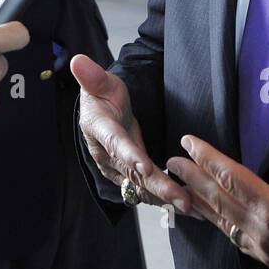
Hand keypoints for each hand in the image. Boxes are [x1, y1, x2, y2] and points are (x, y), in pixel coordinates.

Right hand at [71, 54, 190, 212]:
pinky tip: (186, 205)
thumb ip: (92, 76)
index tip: (146, 166)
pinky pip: (146, 188)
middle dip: (158, 186)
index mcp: (99, 129)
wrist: (102, 112)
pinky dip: (164, 197)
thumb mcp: (101, 82)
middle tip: (181, 198)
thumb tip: (78, 62)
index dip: (129, 155)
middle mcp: (107, 154)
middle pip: (133, 172)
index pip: (115, 143)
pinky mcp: (128, 175)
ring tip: (189, 206)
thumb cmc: (102, 95)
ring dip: (164, 196)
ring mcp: (118, 167)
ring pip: (142, 185)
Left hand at [167, 134, 268, 268]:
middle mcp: (263, 233)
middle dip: (193, 177)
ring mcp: (265, 250)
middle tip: (170, 160)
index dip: (208, 157)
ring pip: (221, 221)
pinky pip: (232, 237)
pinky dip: (215, 223)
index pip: (232, 178)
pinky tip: (209, 216)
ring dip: (198, 200)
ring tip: (177, 184)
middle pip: (219, 199)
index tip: (187, 140)